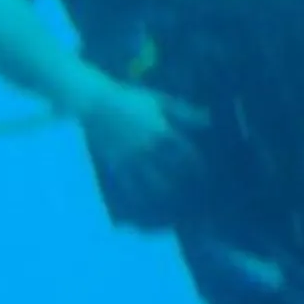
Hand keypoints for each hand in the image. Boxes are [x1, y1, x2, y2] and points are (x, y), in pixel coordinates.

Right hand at [80, 78, 203, 201]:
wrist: (95, 103)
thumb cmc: (130, 99)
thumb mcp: (160, 101)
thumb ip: (184, 112)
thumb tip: (209, 119)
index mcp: (162, 132)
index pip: (186, 154)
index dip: (197, 165)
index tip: (204, 173)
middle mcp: (149, 148)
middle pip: (172, 171)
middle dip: (184, 182)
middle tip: (193, 191)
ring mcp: (132, 158)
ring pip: (152, 182)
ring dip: (164, 191)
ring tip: (172, 199)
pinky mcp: (117, 164)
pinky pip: (128, 185)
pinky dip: (138, 196)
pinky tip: (144, 204)